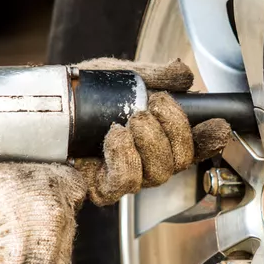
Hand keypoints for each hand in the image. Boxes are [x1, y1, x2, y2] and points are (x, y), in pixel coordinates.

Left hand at [74, 58, 232, 205]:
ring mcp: (126, 177)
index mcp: (158, 135)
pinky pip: (127, 180)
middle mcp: (147, 161)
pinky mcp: (102, 188)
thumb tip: (184, 76)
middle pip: (180, 161)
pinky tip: (115, 135)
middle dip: (174, 130)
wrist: (44, 108)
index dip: (210, 140)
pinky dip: (125, 154)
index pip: (194, 145)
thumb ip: (155, 75)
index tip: (219, 125)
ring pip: (158, 173)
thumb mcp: (121, 76)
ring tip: (130, 120)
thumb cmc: (80, 95)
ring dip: (150, 141)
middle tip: (153, 107)